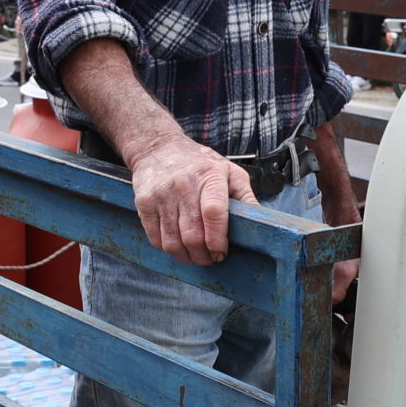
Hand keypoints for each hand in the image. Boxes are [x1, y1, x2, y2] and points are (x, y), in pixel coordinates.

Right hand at [129, 135, 252, 265]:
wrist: (157, 147)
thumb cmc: (198, 162)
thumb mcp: (229, 170)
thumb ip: (245, 196)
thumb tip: (261, 223)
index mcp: (209, 175)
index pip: (214, 213)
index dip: (218, 239)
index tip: (221, 252)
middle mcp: (183, 185)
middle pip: (192, 234)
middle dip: (204, 256)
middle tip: (211, 259)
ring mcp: (161, 195)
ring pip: (173, 242)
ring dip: (187, 257)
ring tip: (196, 256)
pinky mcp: (144, 203)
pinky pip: (156, 239)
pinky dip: (169, 249)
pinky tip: (179, 245)